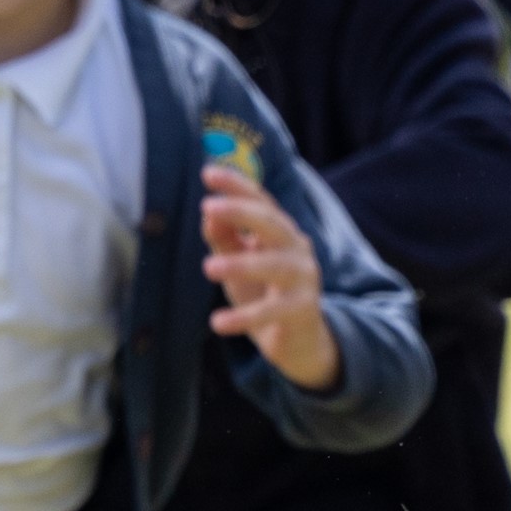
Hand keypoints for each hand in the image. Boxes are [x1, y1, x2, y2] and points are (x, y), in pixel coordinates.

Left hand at [202, 161, 341, 394]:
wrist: (295, 338)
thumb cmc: (260, 290)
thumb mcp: (237, 260)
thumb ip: (224, 238)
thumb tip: (208, 214)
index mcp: (278, 231)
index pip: (260, 202)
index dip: (237, 186)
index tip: (208, 172)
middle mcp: (295, 249)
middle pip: (272, 224)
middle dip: (241, 212)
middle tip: (207, 207)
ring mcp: (303, 279)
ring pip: (275, 266)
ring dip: (242, 264)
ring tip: (208, 267)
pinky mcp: (302, 310)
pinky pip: (273, 311)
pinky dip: (245, 317)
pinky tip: (218, 323)